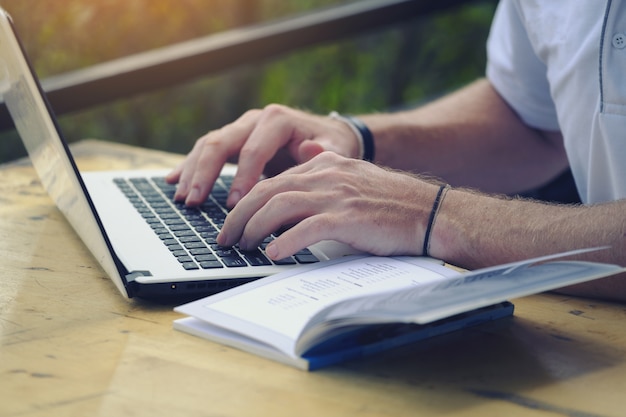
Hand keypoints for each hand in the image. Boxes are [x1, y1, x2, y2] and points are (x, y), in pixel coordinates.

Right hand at [165, 104, 361, 206]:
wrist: (328, 136)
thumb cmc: (331, 146)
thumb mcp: (336, 150)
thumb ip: (324, 153)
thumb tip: (310, 150)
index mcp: (277, 120)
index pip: (253, 150)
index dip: (243, 178)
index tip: (235, 205)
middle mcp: (254, 120)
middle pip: (221, 142)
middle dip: (205, 173)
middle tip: (193, 201)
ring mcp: (241, 129)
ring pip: (208, 145)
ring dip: (192, 171)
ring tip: (182, 198)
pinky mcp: (234, 141)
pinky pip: (206, 150)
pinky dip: (189, 166)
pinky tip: (172, 181)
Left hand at [217, 152, 440, 259]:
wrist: (430, 211)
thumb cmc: (390, 204)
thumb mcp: (351, 183)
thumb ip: (321, 184)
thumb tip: (290, 197)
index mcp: (323, 163)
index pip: (272, 180)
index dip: (247, 203)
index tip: (234, 222)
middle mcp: (326, 174)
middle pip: (266, 190)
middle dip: (239, 216)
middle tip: (226, 238)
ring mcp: (337, 195)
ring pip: (278, 206)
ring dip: (253, 228)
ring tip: (243, 247)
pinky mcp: (348, 218)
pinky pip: (305, 229)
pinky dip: (284, 242)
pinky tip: (273, 254)